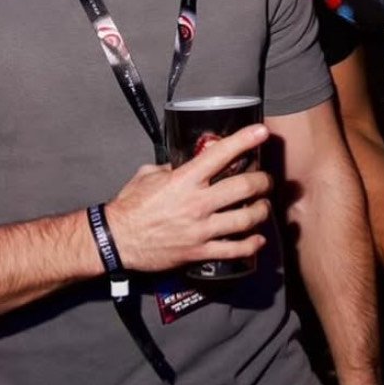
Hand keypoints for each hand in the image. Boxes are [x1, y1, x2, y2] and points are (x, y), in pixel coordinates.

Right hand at [106, 124, 271, 272]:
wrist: (117, 240)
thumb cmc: (130, 206)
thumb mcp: (148, 175)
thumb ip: (173, 168)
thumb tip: (191, 163)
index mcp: (184, 179)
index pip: (221, 154)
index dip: (244, 140)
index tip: (261, 132)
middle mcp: (197, 202)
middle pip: (244, 187)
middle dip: (262, 181)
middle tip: (266, 180)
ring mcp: (201, 229)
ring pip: (246, 219)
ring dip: (261, 211)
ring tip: (263, 206)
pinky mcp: (200, 252)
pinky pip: (235, 249)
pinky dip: (252, 244)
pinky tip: (258, 239)